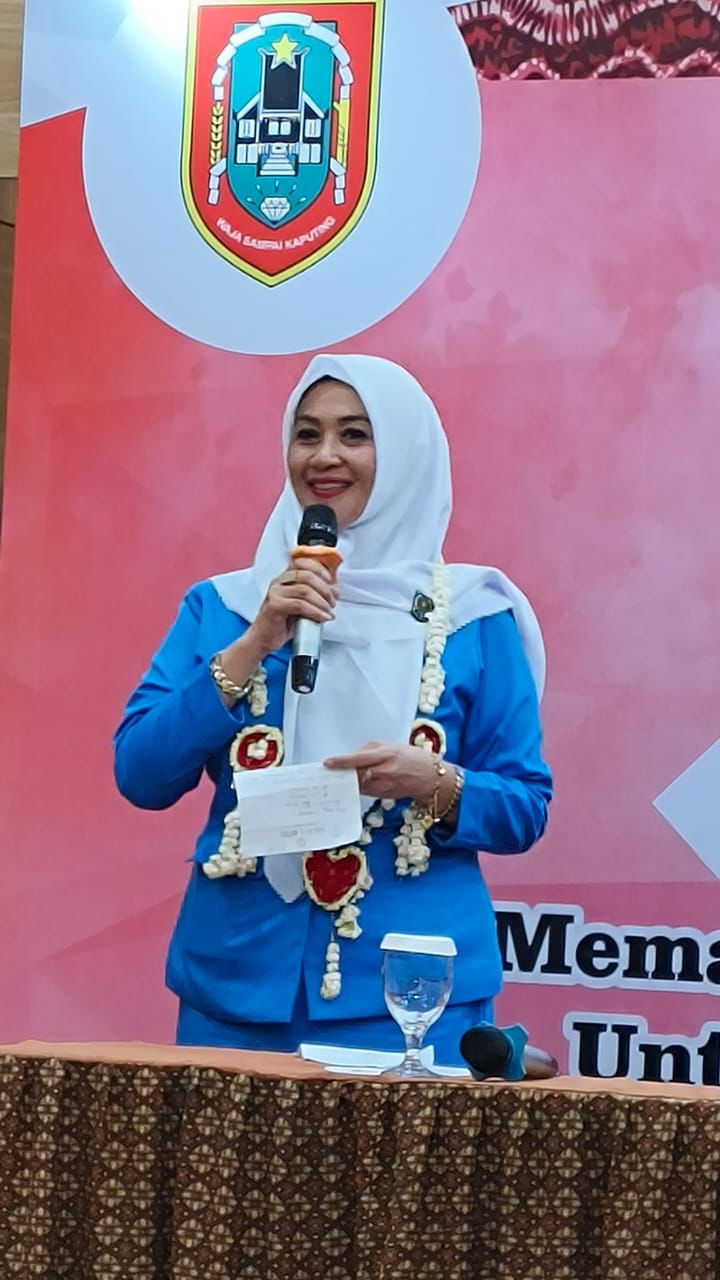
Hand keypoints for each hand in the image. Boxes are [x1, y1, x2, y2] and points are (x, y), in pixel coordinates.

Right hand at [244, 556, 337, 658]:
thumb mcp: (302, 606)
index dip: (319, 568)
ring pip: (305, 590)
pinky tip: (322, 617)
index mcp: (285, 578)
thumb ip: (316, 596)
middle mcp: (278, 582)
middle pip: (306, 575)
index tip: (330, 580)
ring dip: (322, 601)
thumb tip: (335, 591)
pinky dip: (315, 612)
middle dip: (324, 588)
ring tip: (329, 612)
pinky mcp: (275, 605)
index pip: (302, 563)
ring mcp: (275, 592)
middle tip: (333, 601)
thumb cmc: (281, 623)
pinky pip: (300, 604)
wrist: (264, 639)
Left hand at [325, 741, 441, 804]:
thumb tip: (351, 757)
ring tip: (346, 775)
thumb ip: (370, 750)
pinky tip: (360, 782)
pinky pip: (366, 791)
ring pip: (359, 785)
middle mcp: (385, 772)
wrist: (429, 777)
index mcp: (386, 755)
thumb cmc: (411, 757)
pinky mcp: (384, 796)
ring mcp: (384, 786)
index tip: (328, 764)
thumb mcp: (390, 746)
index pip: (359, 759)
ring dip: (351, 780)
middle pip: (356, 774)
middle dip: (344, 772)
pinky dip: (360, 786)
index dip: (342, 762)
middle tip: (332, 770)